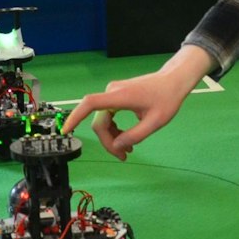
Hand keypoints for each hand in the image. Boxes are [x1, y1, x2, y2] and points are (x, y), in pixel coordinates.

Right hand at [61, 46, 214, 159]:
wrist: (173, 81)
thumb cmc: (167, 99)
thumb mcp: (155, 122)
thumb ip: (134, 136)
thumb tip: (116, 146)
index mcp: (120, 96)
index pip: (90, 104)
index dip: (75, 117)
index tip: (65, 130)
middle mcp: (112, 92)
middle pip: (99, 121)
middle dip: (108, 141)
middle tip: (124, 157)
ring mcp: (113, 93)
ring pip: (103, 120)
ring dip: (111, 137)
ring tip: (128, 150)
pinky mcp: (116, 96)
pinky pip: (108, 115)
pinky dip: (114, 129)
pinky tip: (125, 139)